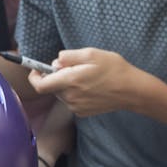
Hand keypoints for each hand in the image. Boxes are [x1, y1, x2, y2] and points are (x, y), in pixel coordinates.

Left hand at [28, 47, 147, 116]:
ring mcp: (76, 107)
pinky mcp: (83, 112)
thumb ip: (69, 56)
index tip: (36, 69)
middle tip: (74, 67)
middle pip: (52, 87)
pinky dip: (75, 92)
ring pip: (62, 94)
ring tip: (86, 76)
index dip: (34, 77)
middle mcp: (70, 97)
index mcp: (70, 81)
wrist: (132, 91)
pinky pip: (71, 100)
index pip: (40, 85)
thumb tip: (55, 62)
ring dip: (67, 84)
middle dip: (56, 76)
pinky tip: (91, 87)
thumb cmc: (114, 69)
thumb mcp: (91, 54)